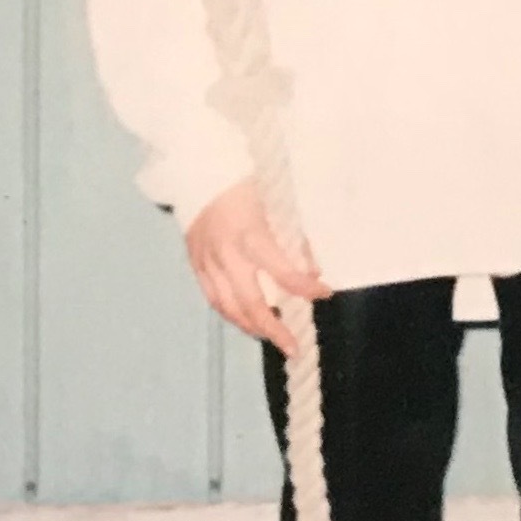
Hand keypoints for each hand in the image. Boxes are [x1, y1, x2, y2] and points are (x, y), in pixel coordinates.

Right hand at [184, 178, 326, 348]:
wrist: (198, 173)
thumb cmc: (243, 185)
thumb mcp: (276, 204)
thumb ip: (293, 239)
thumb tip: (312, 269)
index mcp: (251, 236)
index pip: (283, 272)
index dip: (305, 287)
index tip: (325, 293)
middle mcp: (228, 255)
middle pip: (252, 302)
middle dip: (275, 328)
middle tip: (294, 347)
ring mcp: (208, 262)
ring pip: (229, 307)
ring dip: (252, 327)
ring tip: (271, 338)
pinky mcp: (195, 265)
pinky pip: (213, 299)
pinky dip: (231, 314)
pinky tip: (245, 322)